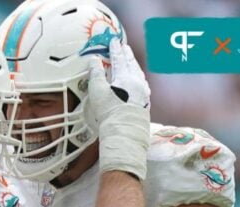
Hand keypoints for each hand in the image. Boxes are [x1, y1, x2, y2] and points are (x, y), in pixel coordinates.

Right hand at [87, 39, 149, 179]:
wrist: (125, 132)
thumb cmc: (109, 112)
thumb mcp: (98, 91)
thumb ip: (96, 74)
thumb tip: (93, 59)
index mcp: (125, 77)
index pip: (119, 59)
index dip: (115, 49)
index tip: (113, 41)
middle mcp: (137, 82)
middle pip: (132, 64)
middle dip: (127, 54)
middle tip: (124, 46)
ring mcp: (143, 92)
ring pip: (139, 73)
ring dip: (134, 65)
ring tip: (131, 61)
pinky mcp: (145, 102)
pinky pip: (142, 83)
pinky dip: (138, 76)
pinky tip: (138, 80)